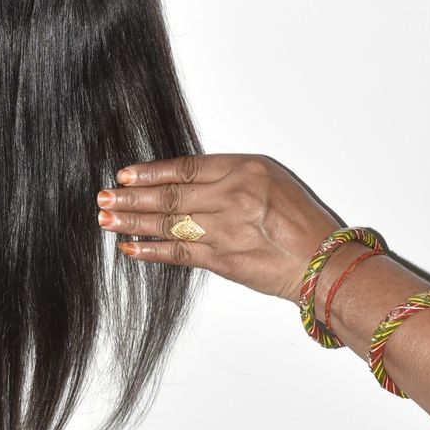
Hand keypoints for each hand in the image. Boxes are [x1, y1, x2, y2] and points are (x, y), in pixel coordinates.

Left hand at [96, 154, 340, 302]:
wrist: (325, 262)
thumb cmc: (301, 219)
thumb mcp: (270, 180)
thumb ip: (228, 176)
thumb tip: (181, 181)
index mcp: (244, 169)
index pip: (185, 168)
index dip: (151, 172)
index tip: (125, 174)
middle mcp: (233, 196)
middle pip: (169, 195)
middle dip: (131, 197)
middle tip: (103, 196)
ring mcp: (226, 229)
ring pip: (168, 224)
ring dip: (132, 221)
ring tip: (105, 218)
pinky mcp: (223, 260)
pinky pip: (178, 253)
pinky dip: (151, 250)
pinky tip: (129, 247)